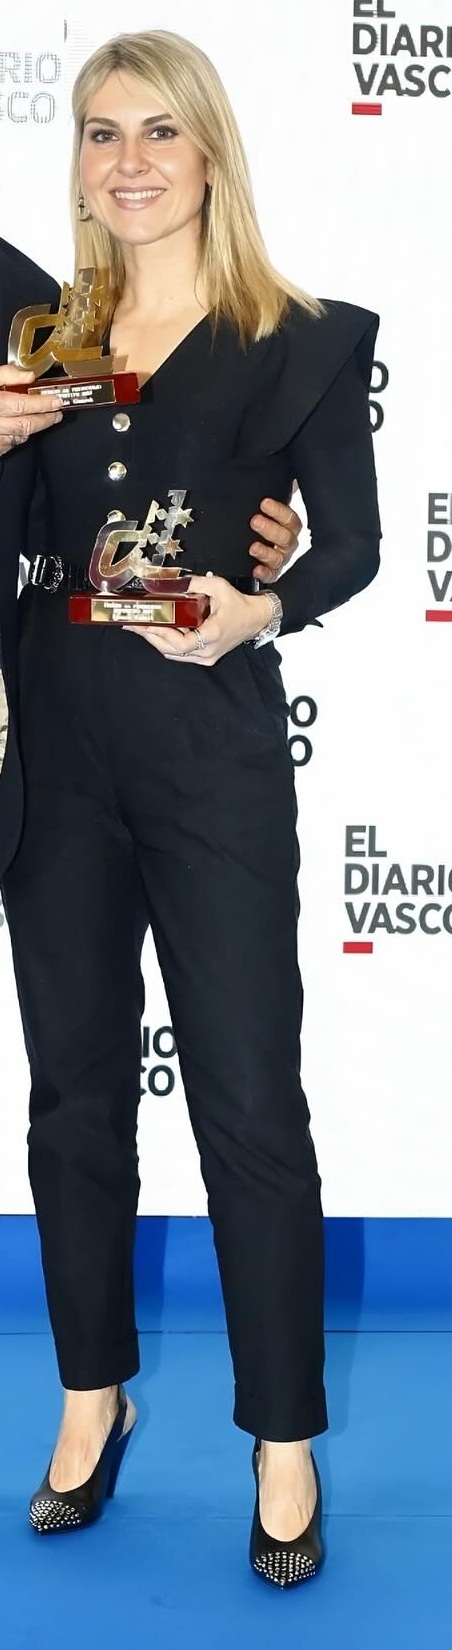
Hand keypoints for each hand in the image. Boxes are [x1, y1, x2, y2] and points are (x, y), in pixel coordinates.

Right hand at [0, 365, 62, 455]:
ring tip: (43, 421)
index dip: (43, 404)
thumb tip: (29, 376)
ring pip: (18, 437)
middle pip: (26, 425)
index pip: (23, 405)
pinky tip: (20, 431)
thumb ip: (5, 375)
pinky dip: (17, 438)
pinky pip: (7, 445)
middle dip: (45, 420)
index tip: (57, 401)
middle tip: (57, 414)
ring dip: (32, 430)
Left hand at [123, 576, 273, 665]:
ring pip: (174, 654)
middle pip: (171, 651)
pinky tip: (157, 632)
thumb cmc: (240, 605)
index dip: (160, 635)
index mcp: (212, 635)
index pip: (181, 643)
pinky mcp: (206, 657)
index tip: (145, 624)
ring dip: (156, 641)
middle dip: (150, 637)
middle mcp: (208, 651)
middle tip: (133, 625)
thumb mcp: (219, 586)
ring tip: (140, 628)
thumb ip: (196, 582)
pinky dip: (167, 644)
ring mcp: (207, 657)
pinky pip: (181, 654)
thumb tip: (174, 582)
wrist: (256, 619)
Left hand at [248, 491, 301, 581]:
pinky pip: (272, 576)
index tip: (264, 503)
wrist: (244, 545)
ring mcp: (280, 559)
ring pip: (280, 557)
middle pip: (286, 538)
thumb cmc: (258, 520)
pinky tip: (255, 570)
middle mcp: (287, 543)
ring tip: (253, 547)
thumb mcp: (262, 505)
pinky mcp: (270, 573)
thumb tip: (285, 473)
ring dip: (267, 552)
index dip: (279, 511)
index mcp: (288, 526)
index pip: (290, 518)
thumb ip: (274, 488)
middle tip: (254, 520)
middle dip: (270, 529)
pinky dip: (264, 573)